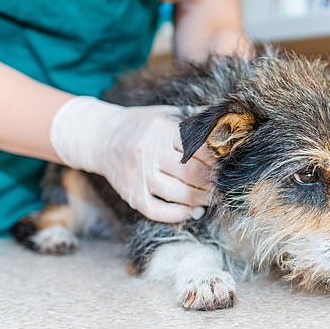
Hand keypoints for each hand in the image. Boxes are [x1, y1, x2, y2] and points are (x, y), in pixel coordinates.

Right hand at [50, 97, 213, 222]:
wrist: (100, 137)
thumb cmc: (142, 125)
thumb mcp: (167, 113)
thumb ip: (196, 118)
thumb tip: (229, 120)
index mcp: (161, 129)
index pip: (197, 147)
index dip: (216, 158)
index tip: (226, 163)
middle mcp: (149, 152)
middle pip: (191, 173)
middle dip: (212, 181)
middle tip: (222, 184)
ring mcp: (138, 175)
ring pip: (178, 194)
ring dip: (200, 199)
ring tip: (211, 197)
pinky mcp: (131, 194)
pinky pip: (158, 211)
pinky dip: (178, 215)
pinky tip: (191, 211)